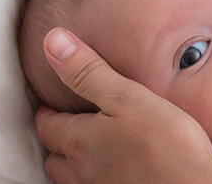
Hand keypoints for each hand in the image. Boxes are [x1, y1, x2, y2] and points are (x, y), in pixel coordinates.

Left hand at [34, 29, 211, 183]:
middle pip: (53, 159)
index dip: (45, 114)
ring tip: (83, 152)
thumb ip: (88, 71)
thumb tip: (52, 41)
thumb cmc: (166, 143)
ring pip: (70, 181)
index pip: (48, 126)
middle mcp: (83, 172)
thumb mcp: (126, 96)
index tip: (47, 105)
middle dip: (54, 142)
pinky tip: (111, 173)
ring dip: (69, 166)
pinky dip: (93, 180)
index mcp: (80, 142)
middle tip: (63, 127)